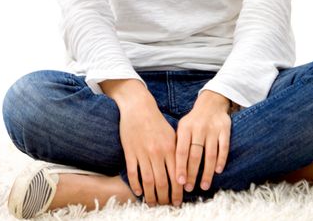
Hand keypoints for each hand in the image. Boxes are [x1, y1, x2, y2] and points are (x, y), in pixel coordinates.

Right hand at [111, 86, 183, 206]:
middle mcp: (157, 152)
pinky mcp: (130, 152)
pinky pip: (133, 173)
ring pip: (148, 181)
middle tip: (166, 206)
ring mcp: (143, 153)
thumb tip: (182, 173)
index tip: (178, 202)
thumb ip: (177, 152)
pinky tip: (138, 192)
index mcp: (170, 148)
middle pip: (162, 182)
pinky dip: (135, 185)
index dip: (178, 191)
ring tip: (153, 204)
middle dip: (165, 198)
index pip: (176, 175)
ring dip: (151, 196)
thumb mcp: (171, 135)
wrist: (139, 107)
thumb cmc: (156, 121)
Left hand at [175, 90, 230, 192]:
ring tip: (204, 186)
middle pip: (195, 155)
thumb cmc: (193, 121)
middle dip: (192, 174)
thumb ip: (178, 144)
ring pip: (210, 154)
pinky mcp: (225, 129)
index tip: (179, 182)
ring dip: (207, 172)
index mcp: (185, 128)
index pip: (181, 150)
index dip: (180, 167)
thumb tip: (171, 169)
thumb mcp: (183, 127)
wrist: (211, 102)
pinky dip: (221, 160)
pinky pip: (224, 147)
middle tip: (190, 189)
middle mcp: (199, 128)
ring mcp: (213, 129)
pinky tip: (218, 171)